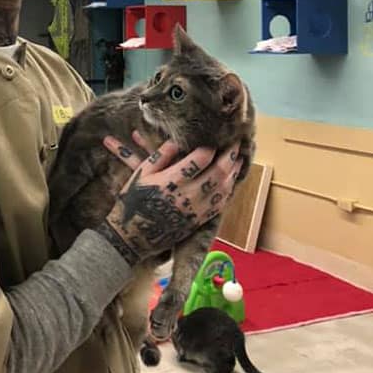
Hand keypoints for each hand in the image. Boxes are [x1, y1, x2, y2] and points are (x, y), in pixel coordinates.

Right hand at [97, 137, 242, 264]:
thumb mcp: (141, 173)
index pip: (201, 158)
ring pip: (224, 188)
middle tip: (235, 143)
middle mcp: (189, 194)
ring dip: (234, 172)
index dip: (211, 146)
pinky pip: (221, 204)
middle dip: (229, 155)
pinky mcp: (199, 220)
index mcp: (173, 180)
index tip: (215, 137)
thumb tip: (176, 140)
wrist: (133, 236)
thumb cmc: (134, 201)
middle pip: (218, 171)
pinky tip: (230, 182)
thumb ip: (160, 155)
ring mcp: (197, 209)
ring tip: (238, 159)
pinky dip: (229, 190)